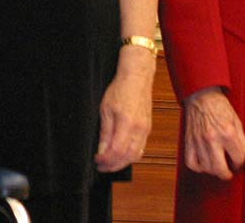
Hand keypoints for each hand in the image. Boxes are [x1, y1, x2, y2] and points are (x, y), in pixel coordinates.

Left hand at [94, 45, 154, 171]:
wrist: (137, 78)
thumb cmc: (120, 89)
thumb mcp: (105, 109)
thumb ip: (105, 133)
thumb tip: (102, 151)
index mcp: (127, 123)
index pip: (116, 151)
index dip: (106, 160)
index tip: (96, 160)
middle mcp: (139, 129)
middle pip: (127, 158)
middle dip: (113, 165)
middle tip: (101, 166)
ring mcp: (146, 130)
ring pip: (136, 156)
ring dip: (122, 163)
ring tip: (109, 163)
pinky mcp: (148, 129)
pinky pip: (141, 148)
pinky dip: (130, 156)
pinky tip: (121, 154)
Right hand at [181, 87, 244, 179]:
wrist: (202, 95)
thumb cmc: (220, 107)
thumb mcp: (237, 123)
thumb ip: (244, 144)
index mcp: (228, 133)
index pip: (238, 159)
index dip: (240, 162)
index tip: (237, 159)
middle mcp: (212, 138)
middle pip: (220, 169)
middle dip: (227, 174)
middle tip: (229, 171)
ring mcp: (199, 141)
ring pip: (206, 168)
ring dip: (213, 171)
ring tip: (217, 165)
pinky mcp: (189, 141)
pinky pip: (191, 163)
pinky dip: (198, 167)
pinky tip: (204, 163)